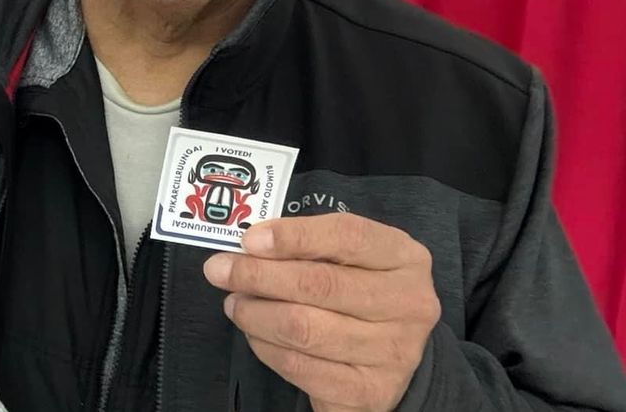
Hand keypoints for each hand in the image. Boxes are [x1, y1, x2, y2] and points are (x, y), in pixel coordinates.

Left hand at [203, 213, 439, 411]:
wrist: (393, 351)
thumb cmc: (359, 287)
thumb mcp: (349, 256)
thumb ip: (308, 244)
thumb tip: (248, 246)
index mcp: (404, 257)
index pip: (347, 236)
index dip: (293, 236)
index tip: (248, 240)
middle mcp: (408, 304)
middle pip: (320, 284)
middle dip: (258, 275)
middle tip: (219, 270)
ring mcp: (393, 351)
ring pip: (304, 329)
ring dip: (256, 314)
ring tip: (235, 303)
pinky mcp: (369, 391)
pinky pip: (300, 367)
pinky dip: (266, 347)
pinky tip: (255, 333)